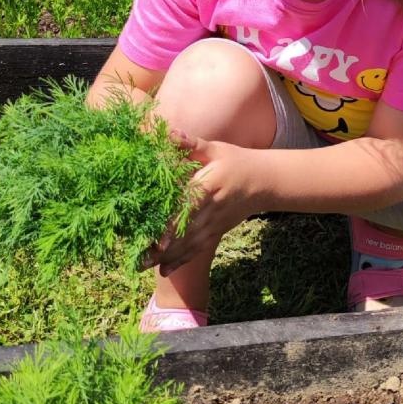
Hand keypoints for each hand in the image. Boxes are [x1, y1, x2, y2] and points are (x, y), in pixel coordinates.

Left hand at [141, 133, 268, 274]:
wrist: (264, 181)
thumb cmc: (236, 161)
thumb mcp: (216, 149)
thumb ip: (192, 144)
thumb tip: (168, 132)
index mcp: (209, 187)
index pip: (188, 208)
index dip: (173, 225)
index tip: (157, 240)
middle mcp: (212, 209)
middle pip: (185, 232)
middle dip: (162, 248)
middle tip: (137, 259)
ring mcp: (215, 223)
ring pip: (189, 244)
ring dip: (167, 257)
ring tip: (144, 267)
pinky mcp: (217, 231)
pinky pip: (197, 248)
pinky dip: (181, 260)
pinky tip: (165, 271)